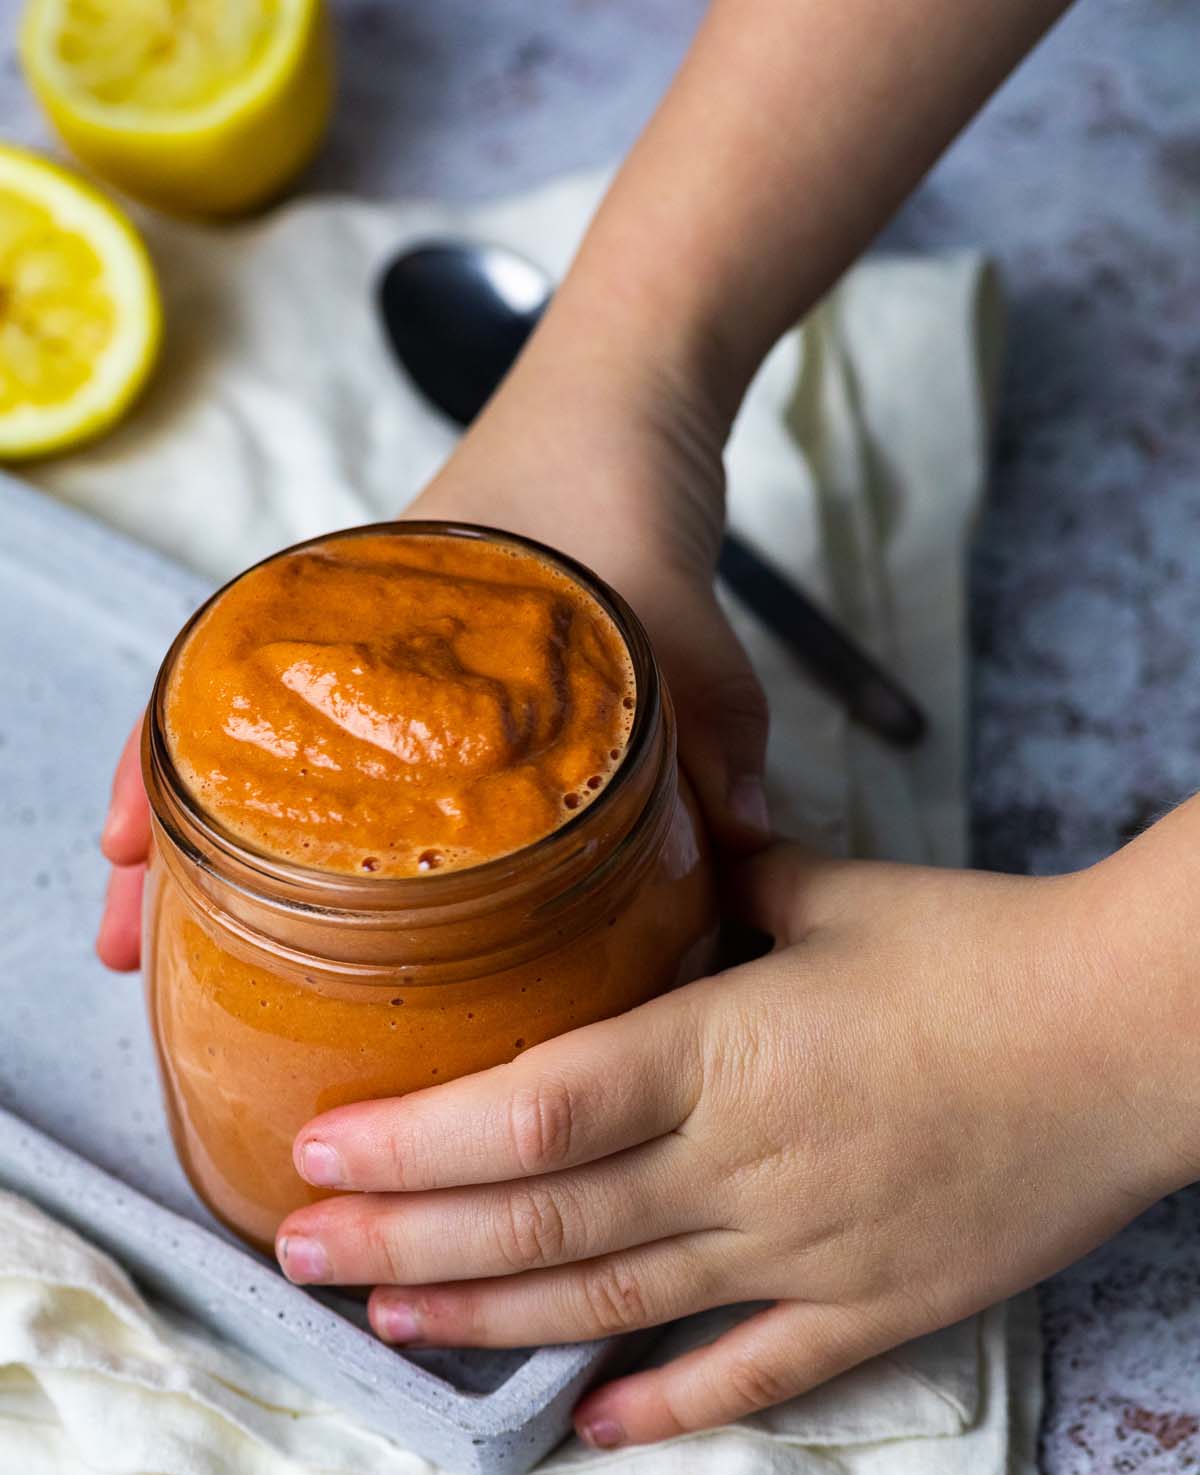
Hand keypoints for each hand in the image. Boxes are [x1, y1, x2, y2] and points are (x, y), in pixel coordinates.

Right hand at [96, 294, 766, 968]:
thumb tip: (737, 844)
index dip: (162, 774)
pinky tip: (333, 887)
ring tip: (187, 937)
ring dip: (227, 842)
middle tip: (132, 939)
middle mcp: (357, 633)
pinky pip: (351, 753)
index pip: (221, 684)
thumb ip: (714, 726)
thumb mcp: (674, 615)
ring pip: (279, 756)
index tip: (127, 858)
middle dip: (175, 844)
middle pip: (229, 742)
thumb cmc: (618, 476)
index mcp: (370, 608)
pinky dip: (321, 813)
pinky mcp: (429, 674)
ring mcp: (384, 655)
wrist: (636, 390)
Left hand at [279, 846, 1177, 1448]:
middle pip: (541, 1222)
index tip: (320, 1150)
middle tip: (298, 1252)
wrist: (1137, 1038)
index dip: (414, 1142)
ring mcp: (804, 1250)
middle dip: (402, 1243)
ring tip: (387, 1324)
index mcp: (726, 1046)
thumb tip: (662, 843)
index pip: (534, 1105)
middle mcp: (744, 1163)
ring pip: (614, 1304)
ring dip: (488, 1323)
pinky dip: (662, 1404)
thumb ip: (728, 877)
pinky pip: (748, 1374)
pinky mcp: (872, 1307)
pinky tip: (585, 1424)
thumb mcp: (835, 893)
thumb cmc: (988, 948)